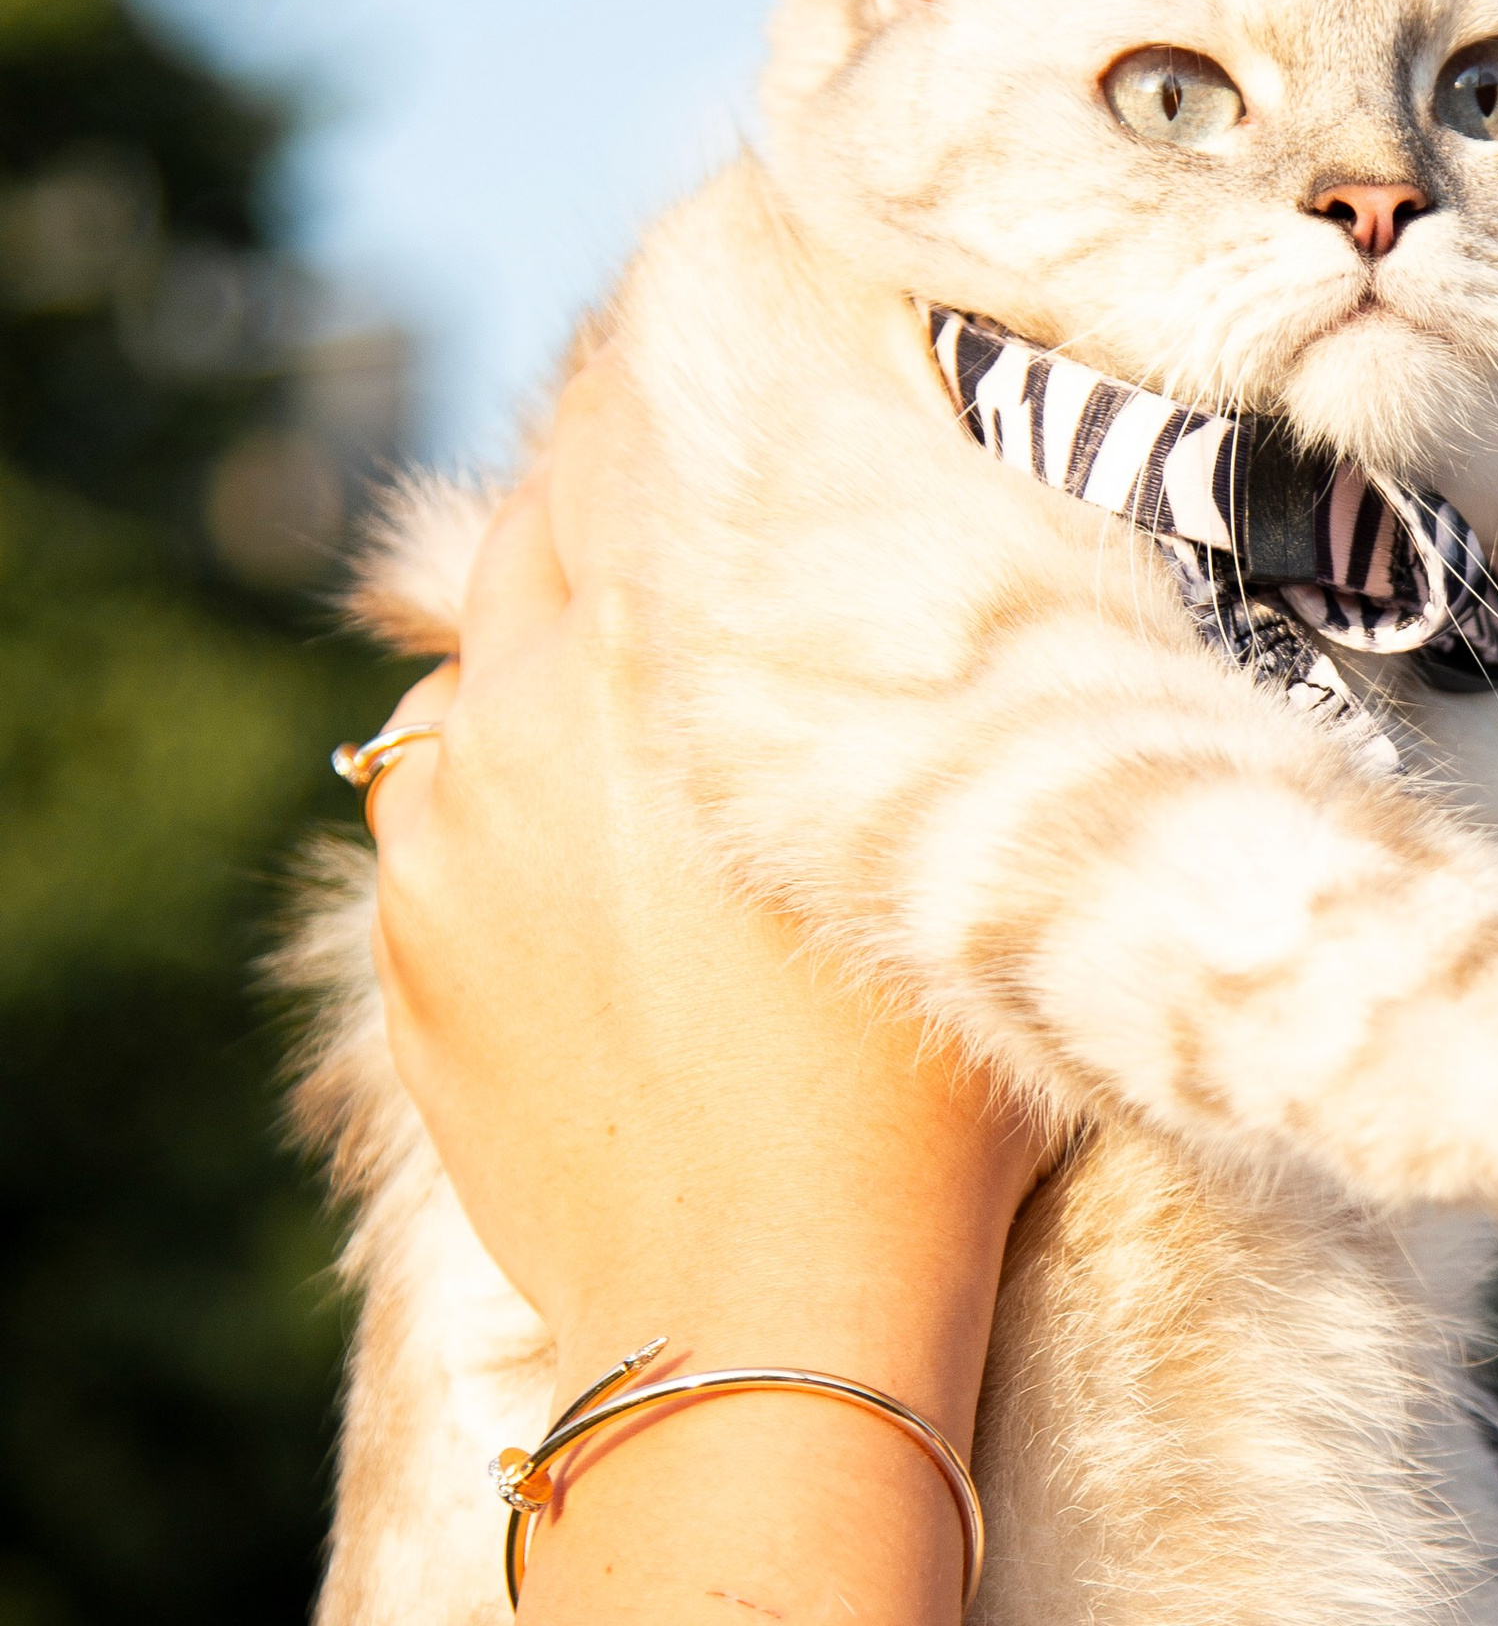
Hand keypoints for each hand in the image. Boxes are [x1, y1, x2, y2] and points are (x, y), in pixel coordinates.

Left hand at [361, 352, 1045, 1625]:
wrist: (764, 1324)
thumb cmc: (923, 1098)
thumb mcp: (955, 838)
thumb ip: (909, 664)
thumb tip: (926, 537)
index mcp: (660, 662)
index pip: (635, 425)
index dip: (686, 353)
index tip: (736, 300)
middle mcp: (518, 716)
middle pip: (548, 518)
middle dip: (630, 473)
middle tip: (720, 441)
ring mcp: (444, 835)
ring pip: (490, 661)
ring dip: (572, 633)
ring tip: (678, 661)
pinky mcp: (414, 939)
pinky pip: (457, 800)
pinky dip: (524, 777)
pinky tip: (620, 830)